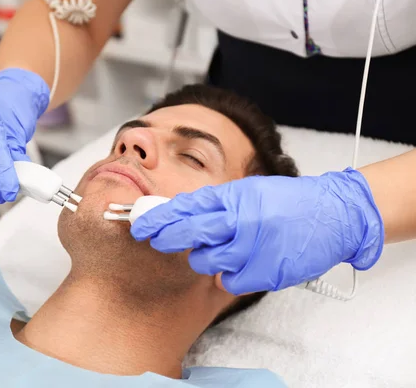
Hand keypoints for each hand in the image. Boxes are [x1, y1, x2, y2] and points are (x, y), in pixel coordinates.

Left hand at [131, 168, 383, 294]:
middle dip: (168, 240)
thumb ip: (215, 204)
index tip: (139, 224)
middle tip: (158, 241)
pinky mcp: (264, 273)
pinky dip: (229, 276)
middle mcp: (240, 222)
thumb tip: (179, 213)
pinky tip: (242, 264)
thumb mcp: (248, 192)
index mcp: (234, 198)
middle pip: (189, 236)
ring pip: (206, 262)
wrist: (334, 215)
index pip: (186, 208)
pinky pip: (229, 282)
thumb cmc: (288, 202)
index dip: (158, 218)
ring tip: (222, 249)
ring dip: (206, 259)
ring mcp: (252, 249)